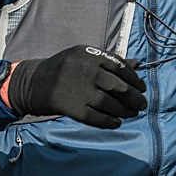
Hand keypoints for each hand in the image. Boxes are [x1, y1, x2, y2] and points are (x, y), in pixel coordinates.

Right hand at [7, 45, 147, 128]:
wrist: (33, 83)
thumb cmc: (64, 69)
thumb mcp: (84, 57)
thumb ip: (109, 60)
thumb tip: (136, 64)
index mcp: (88, 54)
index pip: (119, 65)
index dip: (134, 78)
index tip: (141, 86)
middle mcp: (84, 70)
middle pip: (117, 85)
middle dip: (134, 96)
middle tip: (142, 103)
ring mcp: (77, 89)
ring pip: (108, 103)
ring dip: (124, 110)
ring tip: (132, 113)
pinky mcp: (71, 107)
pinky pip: (96, 117)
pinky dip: (109, 121)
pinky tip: (116, 122)